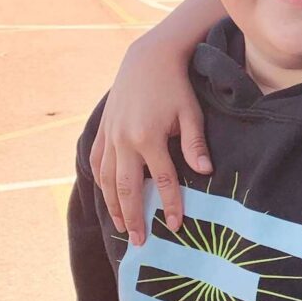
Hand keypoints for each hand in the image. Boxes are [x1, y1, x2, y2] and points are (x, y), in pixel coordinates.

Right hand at [89, 35, 211, 245]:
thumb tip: (205, 172)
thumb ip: (195, 144)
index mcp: (149, 138)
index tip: (176, 226)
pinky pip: (96, 161)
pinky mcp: (103, 129)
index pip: (162, 180)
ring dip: (113, 206)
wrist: (148, 59)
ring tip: (122, 227)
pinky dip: (100, 181)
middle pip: (127, 188)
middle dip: (134, 217)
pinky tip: (106, 195)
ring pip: (107, 179)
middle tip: (140, 242)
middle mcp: (124, 141)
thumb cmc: (176, 86)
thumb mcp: (191, 113)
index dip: (169, 204)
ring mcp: (110, 135)